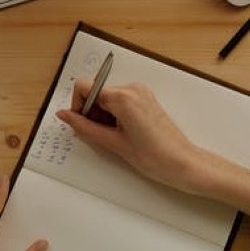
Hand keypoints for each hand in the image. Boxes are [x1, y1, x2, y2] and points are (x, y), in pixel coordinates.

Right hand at [55, 82, 249, 214]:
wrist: (184, 164)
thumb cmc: (155, 157)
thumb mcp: (113, 144)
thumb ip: (85, 127)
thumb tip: (65, 116)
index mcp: (123, 97)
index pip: (84, 86)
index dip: (78, 106)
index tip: (81, 124)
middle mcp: (132, 89)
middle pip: (96, 92)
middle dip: (91, 113)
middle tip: (101, 137)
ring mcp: (141, 93)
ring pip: (107, 98)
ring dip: (103, 116)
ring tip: (115, 138)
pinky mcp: (145, 99)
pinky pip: (120, 102)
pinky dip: (114, 116)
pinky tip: (123, 134)